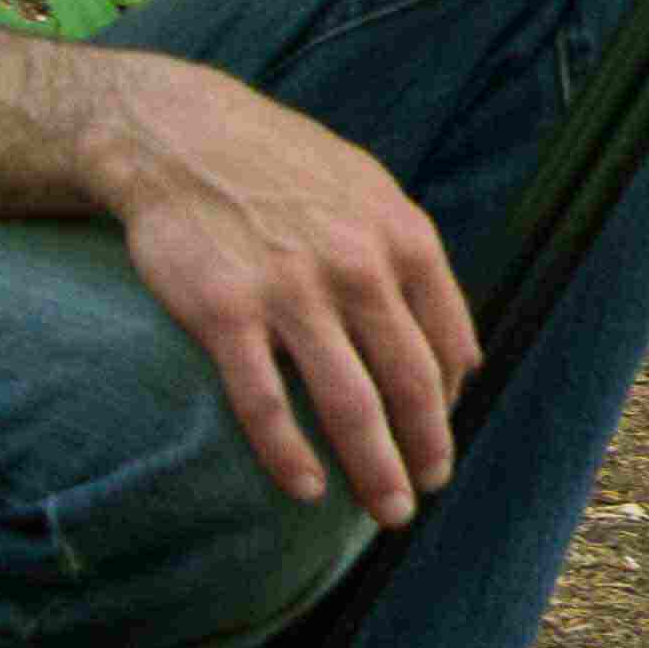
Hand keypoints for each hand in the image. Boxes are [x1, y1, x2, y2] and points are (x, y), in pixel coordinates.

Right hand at [74, 51, 479, 527]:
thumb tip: (466, 356)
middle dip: (424, 451)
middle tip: (425, 494)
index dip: (446, 404)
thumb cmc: (285, 169)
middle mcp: (358, 268)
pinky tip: (305, 488)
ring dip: (373, 468)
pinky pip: (264, 401)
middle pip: (409, 384)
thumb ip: (419, 268)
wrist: (182, 136)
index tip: (439, 442)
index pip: (447, 345)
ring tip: (387, 511)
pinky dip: (289, 454)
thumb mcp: (374, 196)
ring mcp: (292, 292)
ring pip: (349, 403)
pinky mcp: (225, 313)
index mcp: (404, 241)